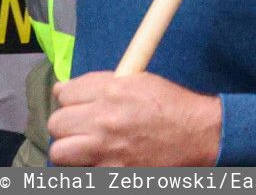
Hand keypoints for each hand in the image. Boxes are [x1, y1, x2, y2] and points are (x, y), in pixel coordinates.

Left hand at [50, 71, 222, 167]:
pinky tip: (102, 160)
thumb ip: (103, 84)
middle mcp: (105, 118)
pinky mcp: (109, 173)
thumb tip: (62, 89)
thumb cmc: (172, 106)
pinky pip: (80, 172)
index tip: (79, 104)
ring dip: (71, 149)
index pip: (65, 93)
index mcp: (115, 90)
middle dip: (68, 124)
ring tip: (87, 147)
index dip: (72, 99)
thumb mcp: (141, 82)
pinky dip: (88, 167)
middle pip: (57, 122)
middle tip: (83, 127)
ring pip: (59, 151)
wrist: (199, 135)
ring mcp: (105, 149)